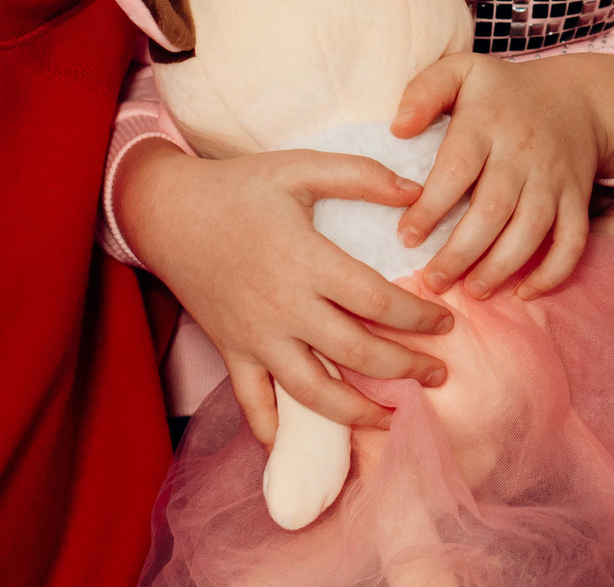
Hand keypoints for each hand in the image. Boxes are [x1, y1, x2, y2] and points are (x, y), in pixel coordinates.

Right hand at [114, 140, 455, 446]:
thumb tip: (416, 191)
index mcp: (307, 262)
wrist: (168, 212)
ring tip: (392, 419)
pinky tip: (300, 447)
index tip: (445, 323)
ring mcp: (256, 337)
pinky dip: (274, 431)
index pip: (376, 301)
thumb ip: (360, 176)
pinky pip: (254, 403)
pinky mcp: (231, 353)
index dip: (417, 317)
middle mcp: (284, 308)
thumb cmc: (239, 188)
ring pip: (313, 392)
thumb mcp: (299, 167)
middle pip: (356, 353)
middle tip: (439, 374)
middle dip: (405, 369)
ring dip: (357, 413)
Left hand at [390, 52, 613, 301]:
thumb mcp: (461, 71)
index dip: (430, 208)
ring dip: (501, 267)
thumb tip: (397, 128)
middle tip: (432, 282)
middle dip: (461, 252)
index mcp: (487, 123)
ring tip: (472, 291)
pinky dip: (553, 272)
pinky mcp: (578, 198)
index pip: (457, 169)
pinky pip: (572, 241)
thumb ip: (424, 91)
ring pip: (531, 231)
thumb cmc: (502, 91)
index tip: (405, 238)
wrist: (577, 96)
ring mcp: (554, 179)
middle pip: (493, 210)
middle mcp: (523, 153)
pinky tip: (525, 292)